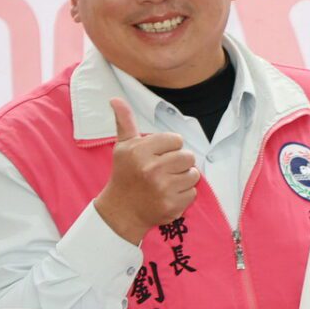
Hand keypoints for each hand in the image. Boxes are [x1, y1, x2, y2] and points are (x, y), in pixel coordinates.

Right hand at [93, 99, 198, 244]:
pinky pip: (193, 192)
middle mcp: (151, 168)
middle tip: (164, 170)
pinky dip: (183, 195)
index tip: (158, 156)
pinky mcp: (172, 205)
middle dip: (179, 163)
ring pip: (193, 174)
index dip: (170, 147)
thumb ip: (125, 122)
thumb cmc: (125, 174)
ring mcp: (162, 188)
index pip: (176, 140)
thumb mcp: (123, 147)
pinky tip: (168, 195)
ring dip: (183, 179)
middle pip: (188, 156)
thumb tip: (115, 99)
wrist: (121, 210)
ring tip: (166, 182)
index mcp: (140, 151)